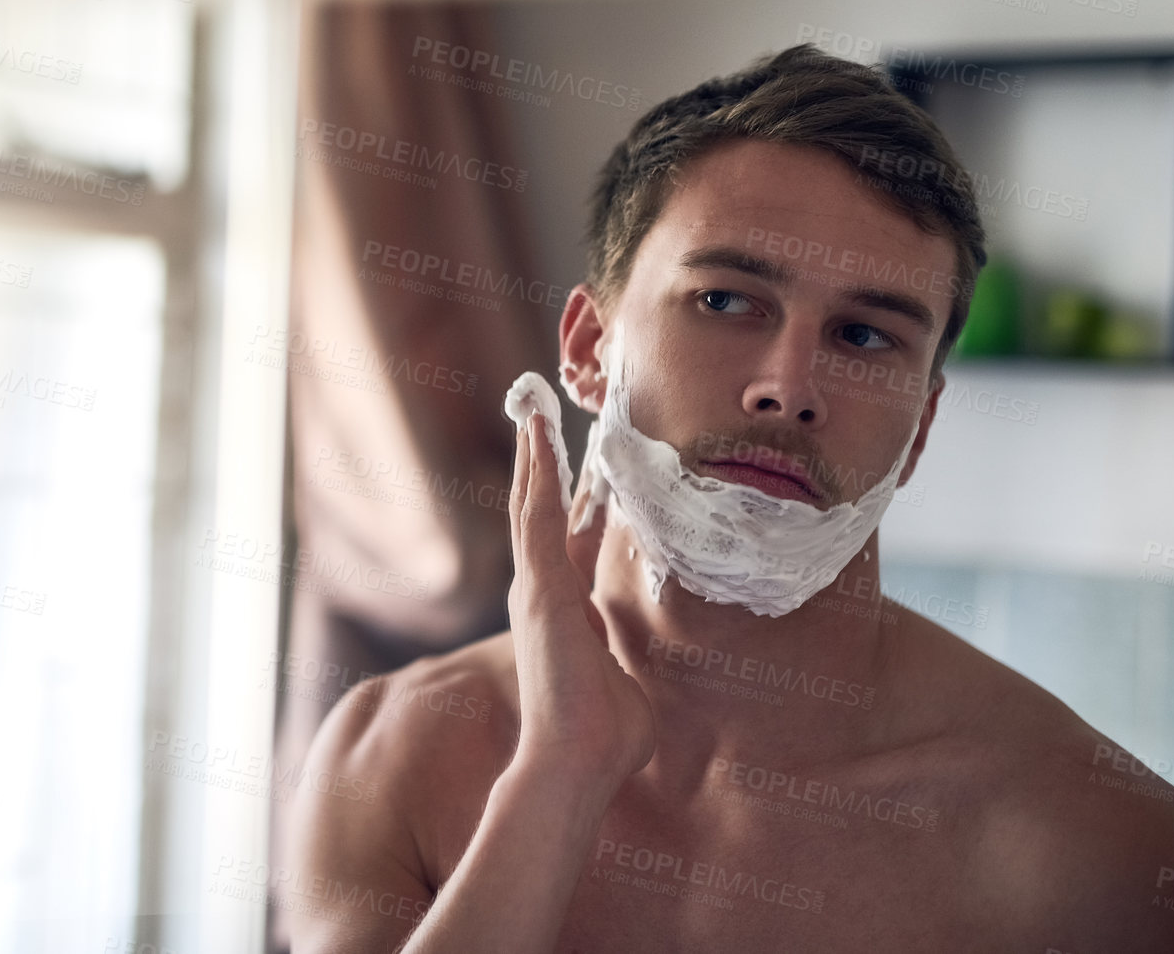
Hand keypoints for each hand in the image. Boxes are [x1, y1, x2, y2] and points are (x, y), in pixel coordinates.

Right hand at [507, 411, 655, 794]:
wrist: (576, 761)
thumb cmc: (606, 737)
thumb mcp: (628, 681)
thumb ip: (630, 659)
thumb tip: (645, 662)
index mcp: (562, 613)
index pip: (566, 543)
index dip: (574, 503)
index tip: (586, 469)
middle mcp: (539, 594)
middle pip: (536, 514)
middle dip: (539, 465)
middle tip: (539, 418)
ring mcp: (533, 588)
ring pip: (528, 504)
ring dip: (532, 455)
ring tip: (532, 410)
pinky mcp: (538, 587)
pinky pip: (534, 515)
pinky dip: (534, 471)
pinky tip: (535, 433)